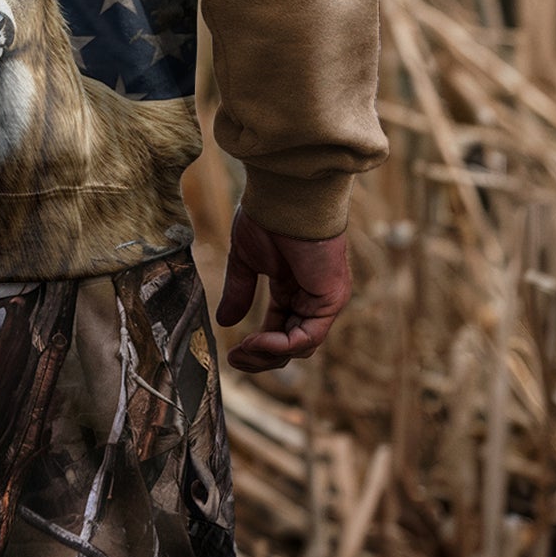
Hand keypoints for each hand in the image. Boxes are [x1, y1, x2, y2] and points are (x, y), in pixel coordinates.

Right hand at [216, 210, 351, 372]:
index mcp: (291, 287)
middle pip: (290, 345)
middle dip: (261, 357)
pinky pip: (309, 336)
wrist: (284, 196)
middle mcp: (310, 297)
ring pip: (300, 346)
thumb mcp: (246, 260)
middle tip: (235, 360)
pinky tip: (258, 340)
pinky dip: (283, 345)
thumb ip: (240, 291)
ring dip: (269, 354)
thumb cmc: (266, 217)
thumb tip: (224, 322)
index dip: (256, 347)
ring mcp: (323, 300)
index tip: (231, 356)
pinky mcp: (331, 300)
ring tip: (243, 349)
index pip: (278, 329)